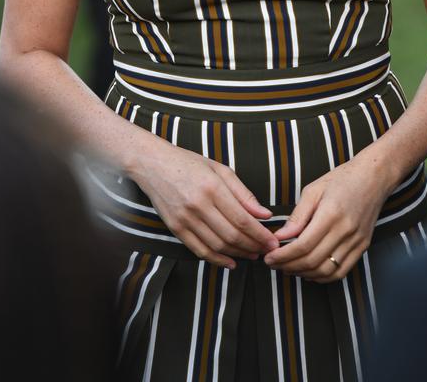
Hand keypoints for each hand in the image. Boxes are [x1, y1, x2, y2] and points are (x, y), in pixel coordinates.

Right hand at [135, 140, 278, 269]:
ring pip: (217, 245)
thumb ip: (243, 193)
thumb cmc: (189, 163)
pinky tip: (231, 262)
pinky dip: (217, 259)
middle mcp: (198, 204)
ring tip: (252, 254)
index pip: (242, 218)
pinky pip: (199, 250)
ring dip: (238, 254)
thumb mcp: (220, 169)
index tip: (273, 240)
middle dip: (253, 246)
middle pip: (232, 235)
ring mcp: (185, 218)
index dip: (260, 234)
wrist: (153, 165)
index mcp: (212, 187)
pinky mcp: (175, 228)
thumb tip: (264, 214)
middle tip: (267, 250)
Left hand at [263, 154, 390, 282]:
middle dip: (288, 266)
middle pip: (313, 261)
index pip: (303, 245)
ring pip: (326, 271)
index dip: (283, 256)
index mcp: (331, 214)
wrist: (373, 177)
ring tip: (288, 268)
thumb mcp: (313, 190)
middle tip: (274, 264)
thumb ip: (297, 216)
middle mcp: (345, 231)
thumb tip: (280, 236)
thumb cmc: (341, 179)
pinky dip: (323, 277)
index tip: (269, 257)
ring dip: (304, 274)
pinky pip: (341, 271)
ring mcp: (356, 241)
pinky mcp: (362, 247)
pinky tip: (309, 271)